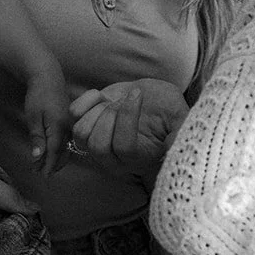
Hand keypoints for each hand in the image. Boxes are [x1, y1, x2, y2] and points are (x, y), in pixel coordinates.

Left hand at [24, 66, 70, 175]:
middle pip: (62, 152)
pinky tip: (51, 152)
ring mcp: (71, 124)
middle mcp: (69, 127)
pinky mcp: (70, 121)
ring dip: (54, 157)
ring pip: (65, 147)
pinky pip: (66, 140)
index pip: (55, 152)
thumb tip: (38, 157)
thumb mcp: (33, 117)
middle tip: (38, 173)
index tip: (42, 175)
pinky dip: (59, 149)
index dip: (48, 165)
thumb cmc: (38, 95)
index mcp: (60, 126)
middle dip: (51, 164)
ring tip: (41, 165)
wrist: (48, 77)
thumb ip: (37, 138)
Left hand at [69, 78, 189, 191]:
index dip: (127, 120)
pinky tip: (101, 97)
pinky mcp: (86, 124)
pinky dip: (85, 101)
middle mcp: (114, 158)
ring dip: (96, 110)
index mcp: (138, 159)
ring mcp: (96, 142)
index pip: (124, 148)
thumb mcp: (181, 119)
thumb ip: (179, 134)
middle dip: (110, 116)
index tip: (137, 95)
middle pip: (97, 145)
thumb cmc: (168, 110)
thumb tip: (173, 147)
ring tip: (112, 101)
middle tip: (123, 101)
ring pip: (81, 133)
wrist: (152, 98)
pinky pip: (73, 116)